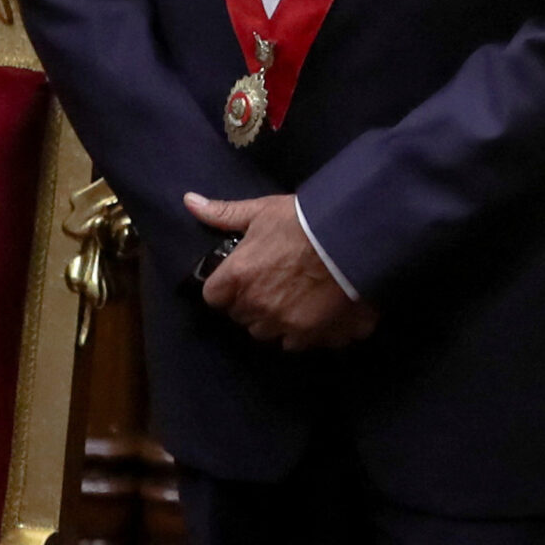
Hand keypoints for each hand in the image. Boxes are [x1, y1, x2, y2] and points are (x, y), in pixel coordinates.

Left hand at [184, 192, 378, 352]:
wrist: (355, 236)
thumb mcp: (263, 211)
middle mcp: (257, 307)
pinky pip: (303, 343)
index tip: (244, 276)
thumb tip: (189, 201)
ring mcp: (287, 325)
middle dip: (254, 303)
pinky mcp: (316, 336)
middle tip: (277, 282)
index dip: (228, 287)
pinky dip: (310, 332)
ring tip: (300, 299)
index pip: (214, 297)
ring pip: (271, 334)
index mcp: (238, 277)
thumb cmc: (305, 220)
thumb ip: (224, 213)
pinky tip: (322, 312)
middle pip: (243, 317)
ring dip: (279, 321)